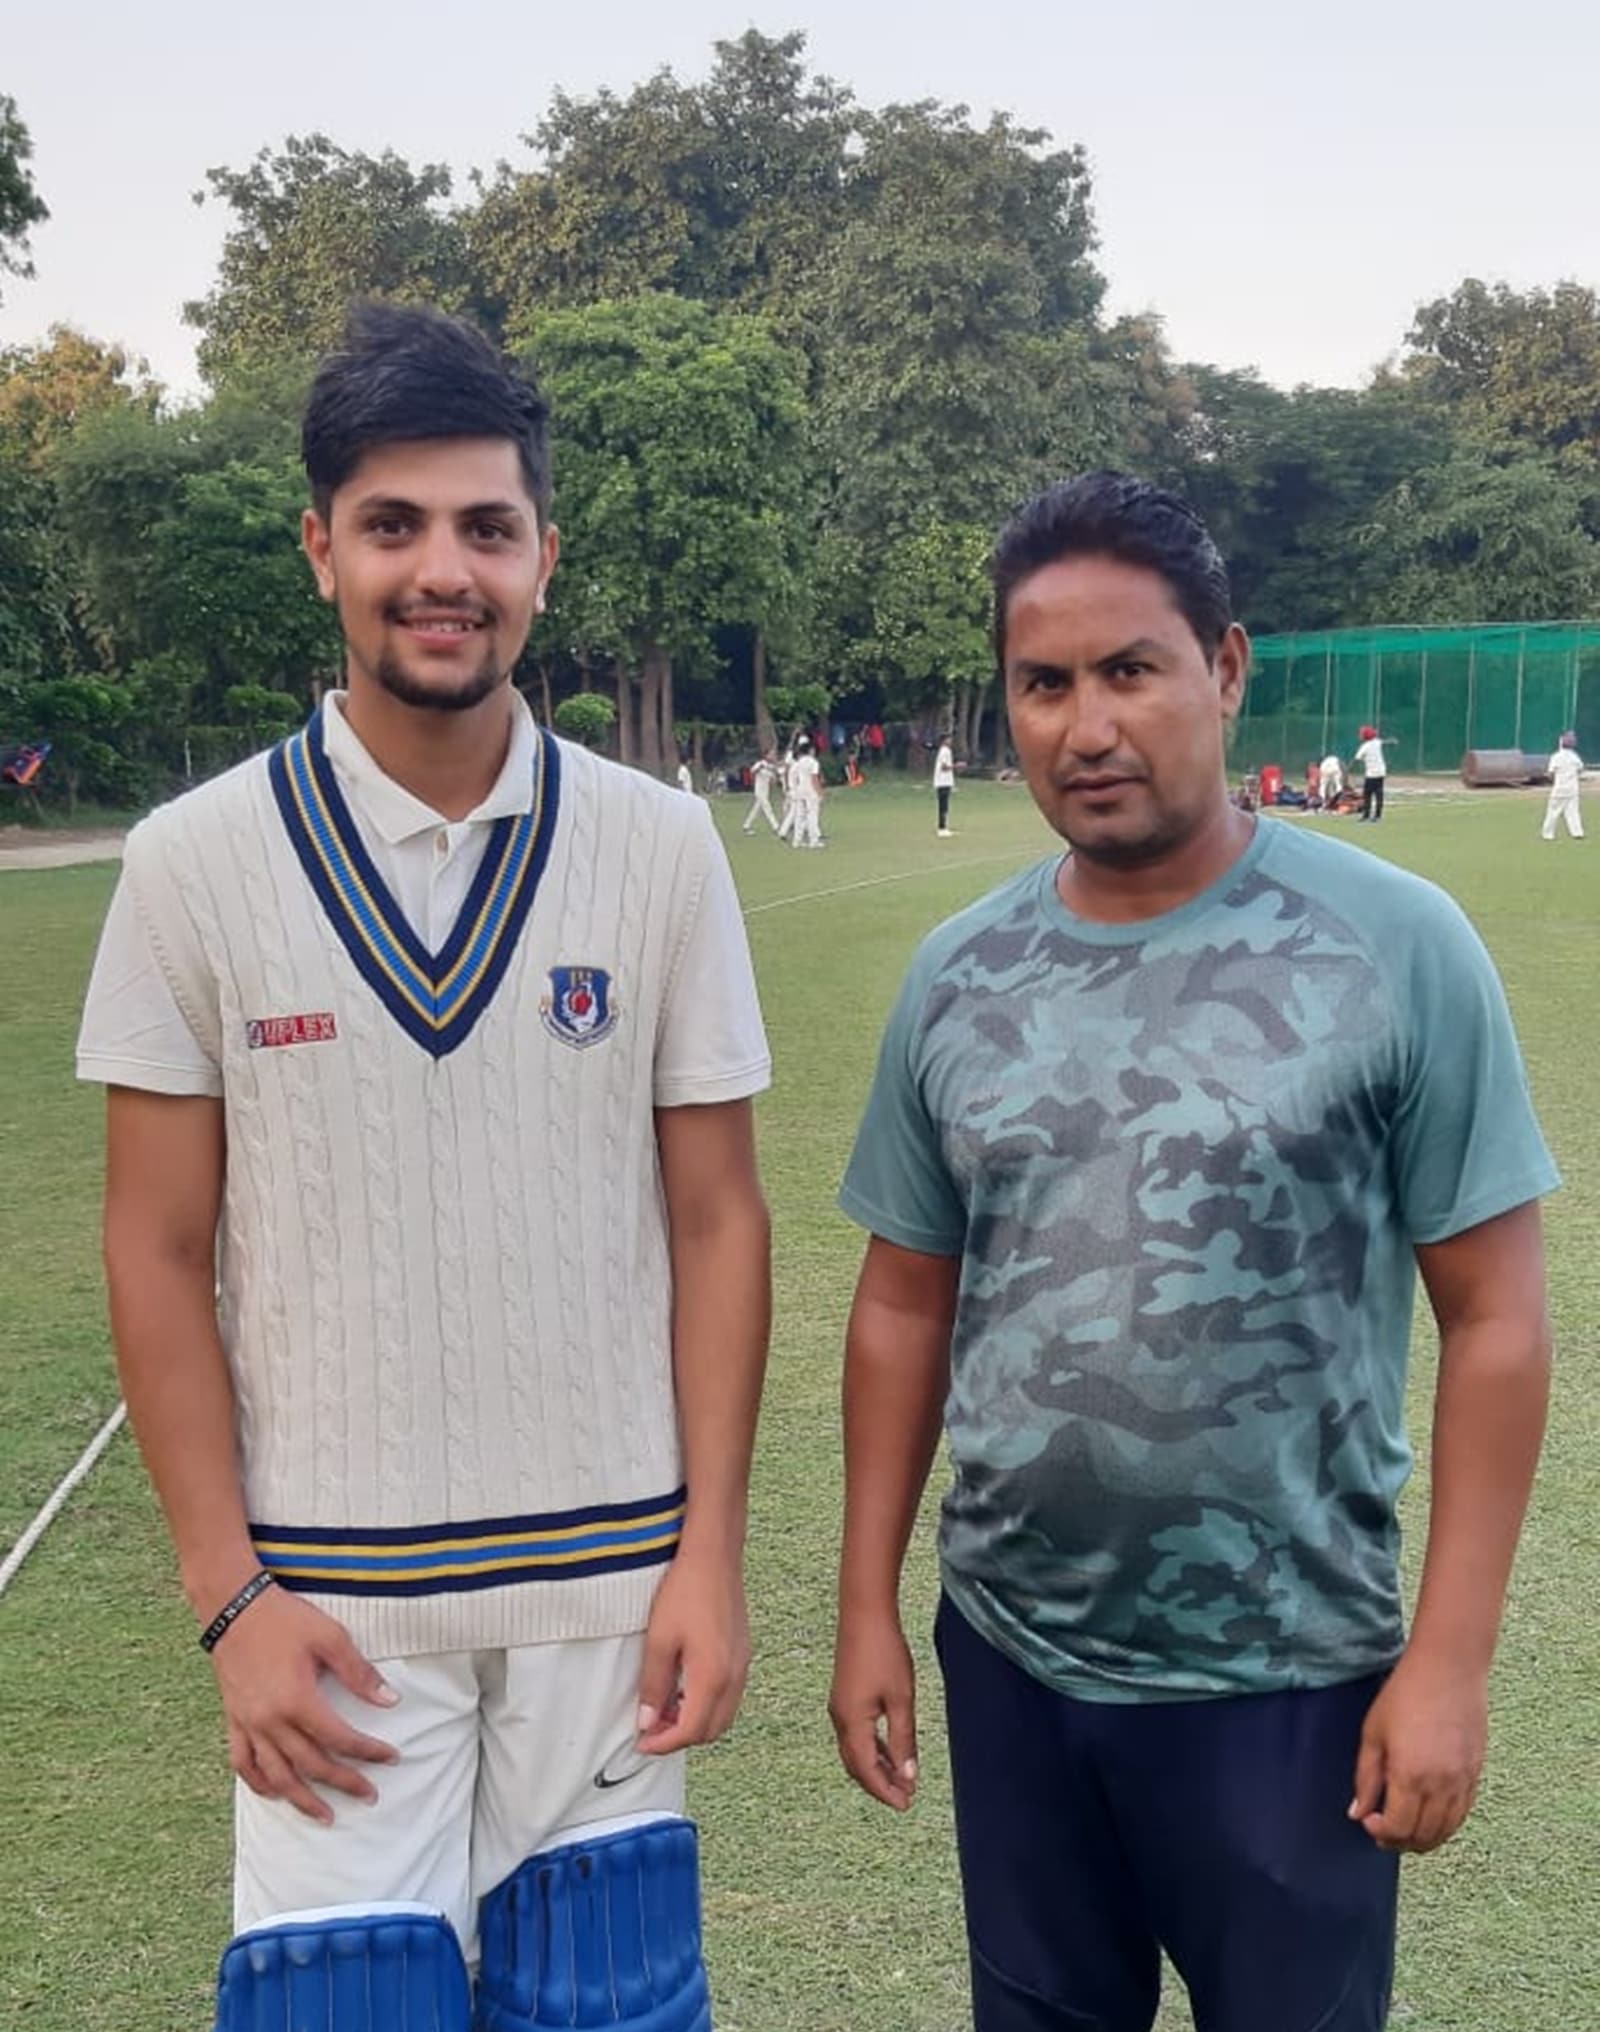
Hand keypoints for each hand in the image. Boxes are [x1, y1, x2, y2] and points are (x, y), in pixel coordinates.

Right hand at [208, 1583, 399, 1824]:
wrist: (234, 1608)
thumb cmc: (284, 1619)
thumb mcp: (329, 1637)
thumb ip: (359, 1673)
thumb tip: (389, 1701)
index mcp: (298, 1700)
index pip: (340, 1739)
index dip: (367, 1752)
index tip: (391, 1758)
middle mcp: (271, 1721)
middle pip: (311, 1765)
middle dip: (343, 1783)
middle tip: (369, 1796)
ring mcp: (249, 1724)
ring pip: (276, 1775)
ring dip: (302, 1799)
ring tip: (325, 1816)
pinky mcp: (234, 1720)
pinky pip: (243, 1763)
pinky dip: (258, 1783)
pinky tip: (274, 1793)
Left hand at [635, 1549, 749, 1755]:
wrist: (714, 1557)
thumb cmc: (686, 1592)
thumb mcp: (658, 1641)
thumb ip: (653, 1685)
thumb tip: (646, 1721)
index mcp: (712, 1678)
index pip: (691, 1731)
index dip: (663, 1743)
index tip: (641, 1743)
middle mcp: (733, 1677)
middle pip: (711, 1730)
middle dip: (680, 1737)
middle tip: (650, 1728)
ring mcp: (742, 1665)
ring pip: (722, 1715)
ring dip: (695, 1722)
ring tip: (664, 1709)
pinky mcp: (742, 1653)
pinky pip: (728, 1695)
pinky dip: (706, 1704)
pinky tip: (684, 1688)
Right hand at [829, 1609, 918, 1811]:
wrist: (864, 1614)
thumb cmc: (885, 1653)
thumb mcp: (901, 1699)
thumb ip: (904, 1739)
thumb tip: (908, 1776)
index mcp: (852, 1722)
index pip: (867, 1770)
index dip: (885, 1792)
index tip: (906, 1805)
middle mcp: (840, 1719)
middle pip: (857, 1765)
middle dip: (880, 1785)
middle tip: (905, 1798)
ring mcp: (839, 1707)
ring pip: (855, 1751)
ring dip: (876, 1768)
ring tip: (901, 1779)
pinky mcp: (844, 1697)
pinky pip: (855, 1734)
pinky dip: (872, 1749)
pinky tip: (890, 1751)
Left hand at [1349, 1651, 1488, 1853]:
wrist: (1448, 1670)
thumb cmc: (1405, 1695)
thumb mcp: (1373, 1734)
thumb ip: (1366, 1778)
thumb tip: (1358, 1813)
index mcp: (1410, 1777)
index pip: (1398, 1828)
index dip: (1381, 1833)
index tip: (1369, 1821)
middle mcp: (1441, 1786)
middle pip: (1424, 1836)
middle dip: (1401, 1841)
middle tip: (1384, 1830)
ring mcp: (1463, 1782)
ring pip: (1446, 1831)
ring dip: (1424, 1838)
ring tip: (1405, 1827)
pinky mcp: (1476, 1774)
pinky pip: (1462, 1814)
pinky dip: (1445, 1824)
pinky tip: (1430, 1816)